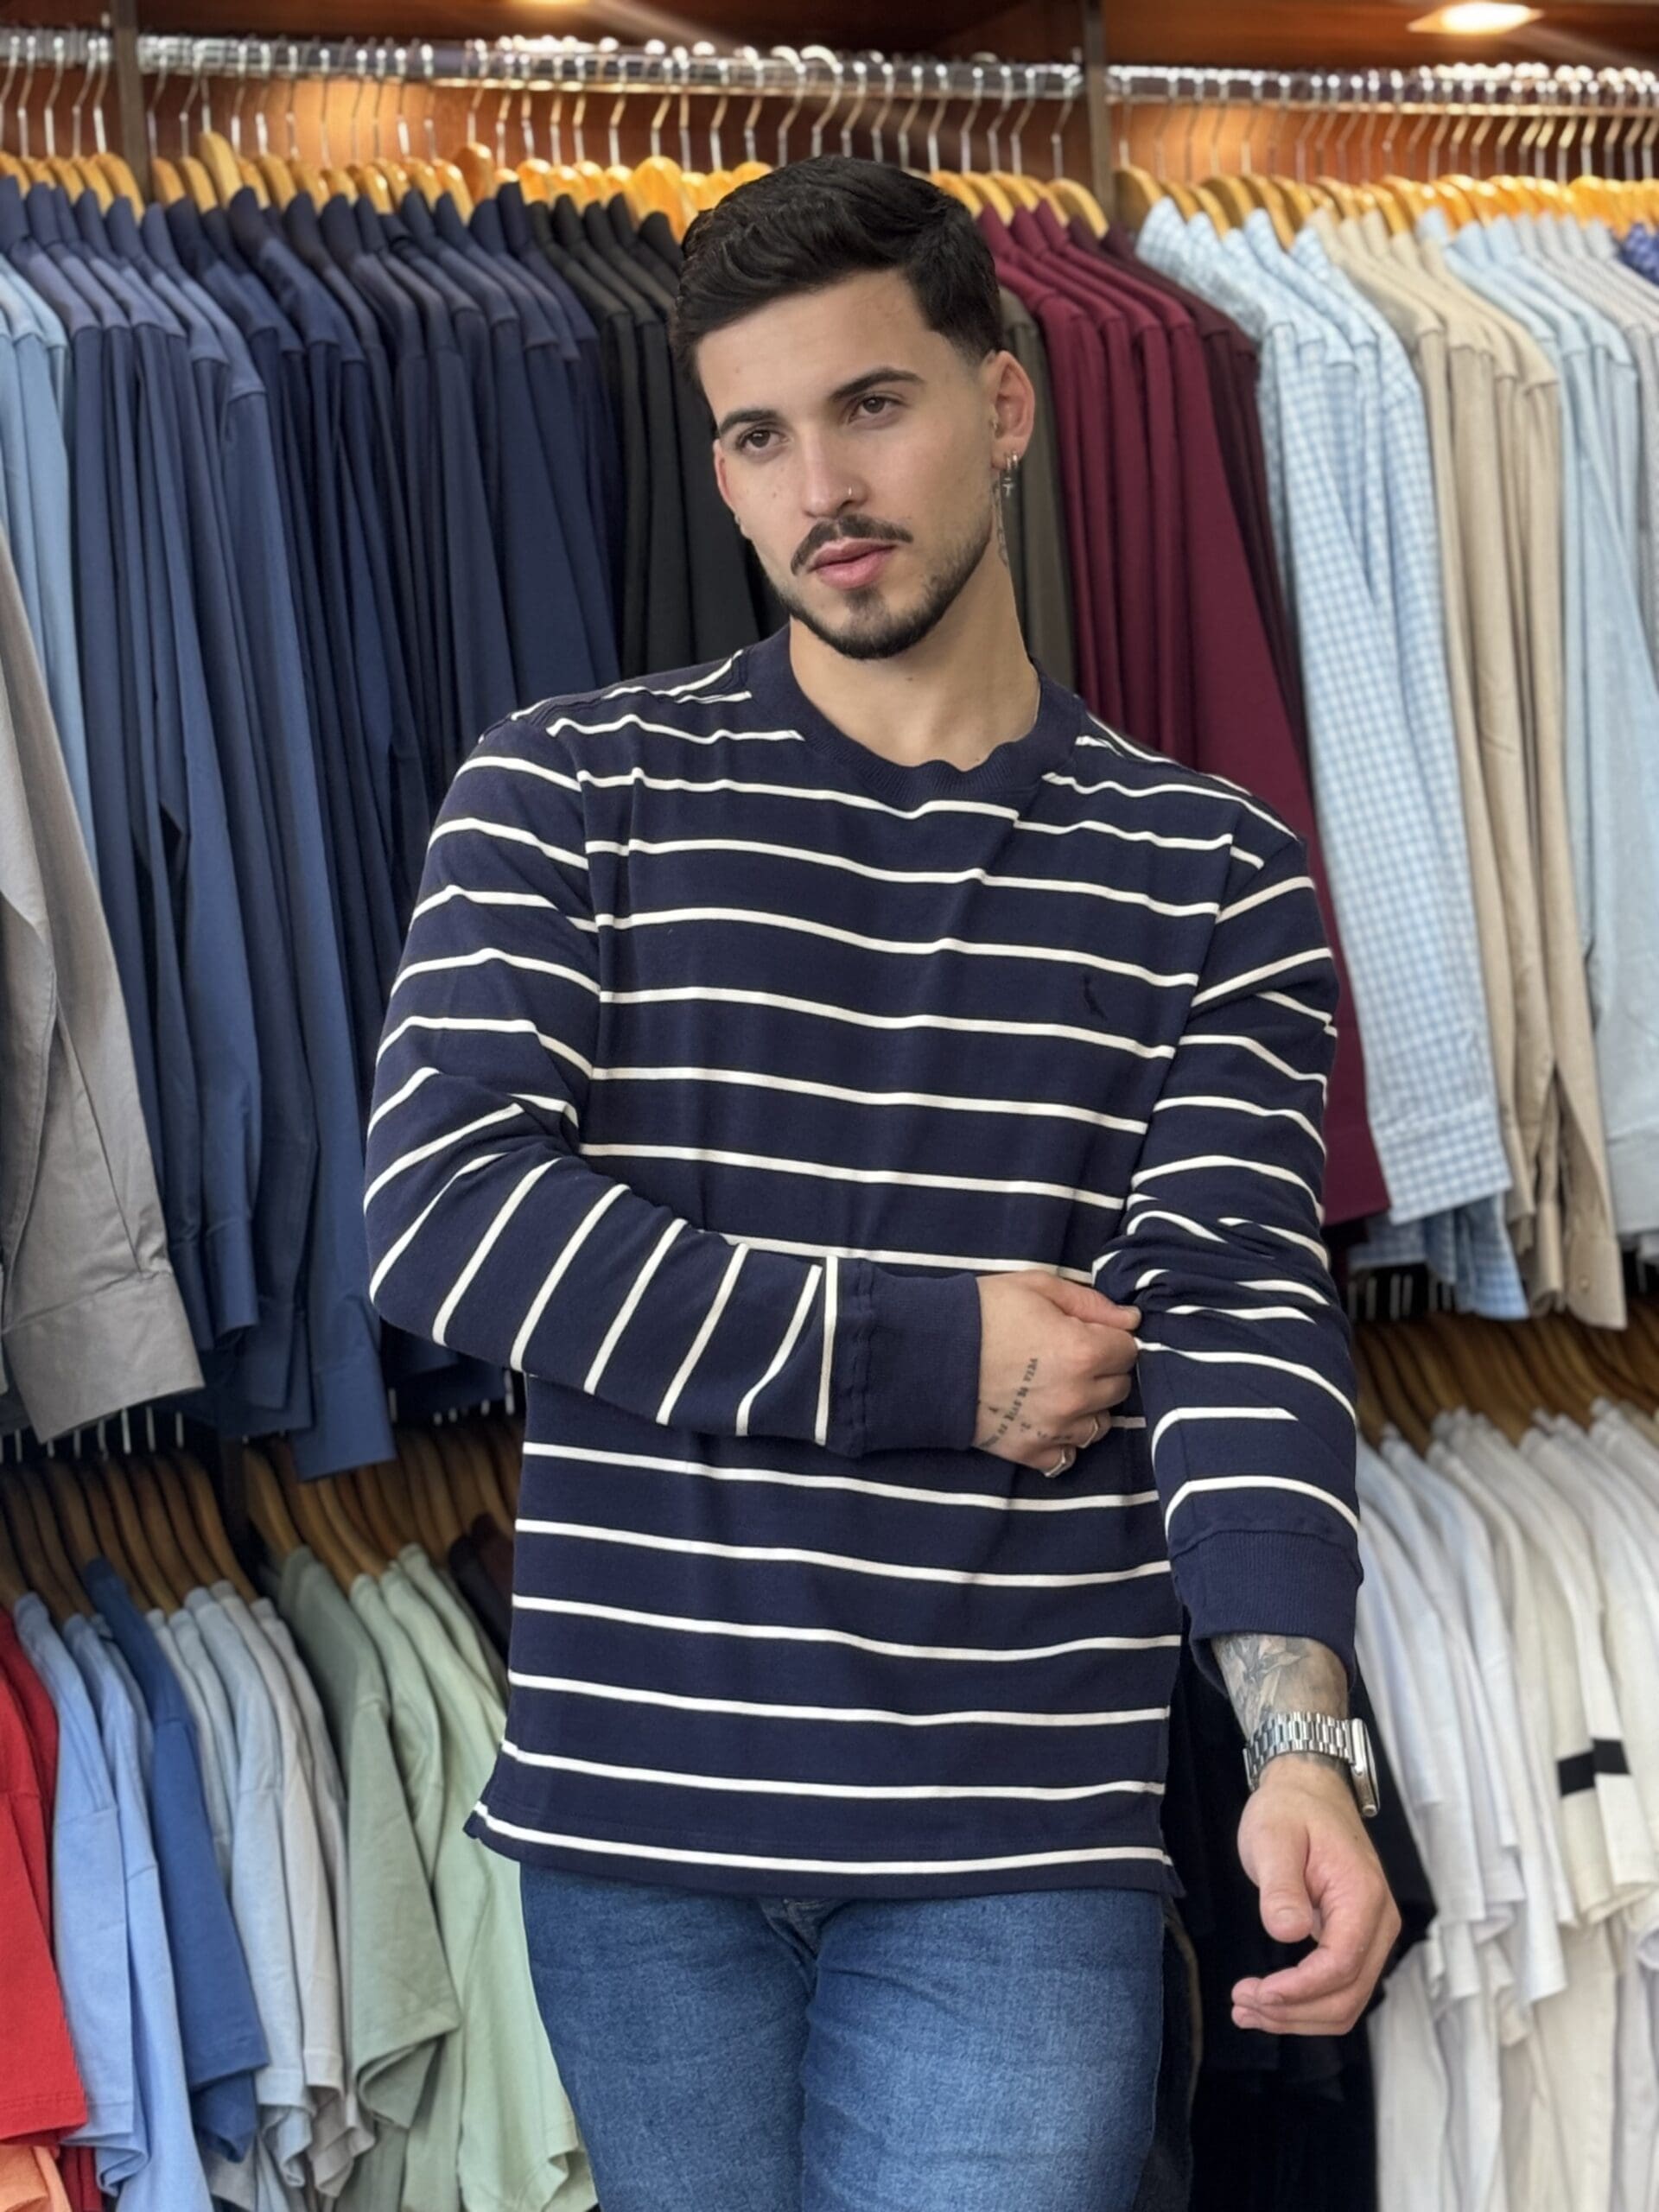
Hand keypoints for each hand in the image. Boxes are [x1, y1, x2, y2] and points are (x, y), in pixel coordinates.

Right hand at [973, 1272, 1139, 1471]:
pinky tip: (1046, 1418)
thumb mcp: (1037, 1287)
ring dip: (1088, 1407)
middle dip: (1102, 1370)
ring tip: (1057, 1388)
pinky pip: (1068, 1456)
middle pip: (1119, 1388)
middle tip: (1068, 1356)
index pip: (1128, 1350)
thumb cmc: (982, 1312)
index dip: (1110, 1337)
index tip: (1088, 1332)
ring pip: (1100, 1424)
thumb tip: (1131, 1320)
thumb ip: (1090, 1303)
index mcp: (1083, 1352)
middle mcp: (1076, 1397)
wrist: (927, 1354)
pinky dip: (1064, 1440)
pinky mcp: (1030, 1452)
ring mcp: (1054, 1429)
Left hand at [1231, 1755, 1400, 2035]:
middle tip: (1241, 2006)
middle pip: (1347, 1995)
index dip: (1300, 1989)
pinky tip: (1268, 2003)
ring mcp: (1372, 1934)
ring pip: (1346, 2001)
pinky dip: (1305, 2004)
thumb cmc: (1291, 1809)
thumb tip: (1287, 1932)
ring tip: (1246, 2010)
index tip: (1258, 1992)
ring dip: (1298, 2016)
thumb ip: (1281, 1885)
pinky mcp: (1356, 1939)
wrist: (1310, 1790)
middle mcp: (1379, 1922)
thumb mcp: (1273, 1836)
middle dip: (1294, 2012)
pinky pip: (1339, 1987)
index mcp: (1363, 1896)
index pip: (1341, 1965)